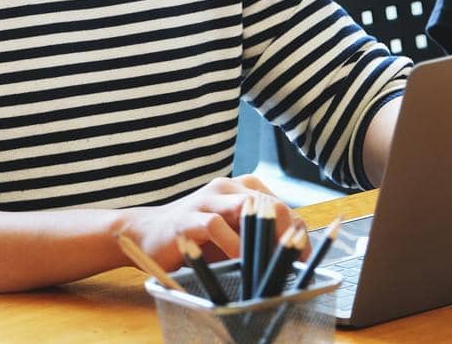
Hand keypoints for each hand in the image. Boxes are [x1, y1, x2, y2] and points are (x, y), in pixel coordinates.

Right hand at [111, 175, 301, 270]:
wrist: (146, 234)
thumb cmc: (195, 239)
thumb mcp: (232, 236)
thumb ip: (257, 239)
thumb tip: (292, 259)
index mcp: (244, 189)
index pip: (283, 207)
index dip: (298, 234)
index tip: (305, 259)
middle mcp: (228, 188)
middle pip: (272, 205)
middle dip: (287, 236)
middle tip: (293, 262)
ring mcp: (208, 199)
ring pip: (248, 208)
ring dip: (264, 236)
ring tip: (272, 260)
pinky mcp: (189, 216)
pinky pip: (216, 224)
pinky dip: (231, 243)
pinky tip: (237, 258)